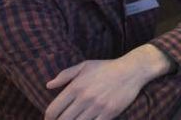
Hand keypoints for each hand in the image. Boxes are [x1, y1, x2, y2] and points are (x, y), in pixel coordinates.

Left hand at [44, 45, 168, 119]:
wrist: (132, 69)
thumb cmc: (107, 67)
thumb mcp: (85, 65)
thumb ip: (65, 75)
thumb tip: (48, 85)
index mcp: (76, 86)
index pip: (53, 110)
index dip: (47, 119)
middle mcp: (85, 98)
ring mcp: (97, 106)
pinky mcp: (109, 113)